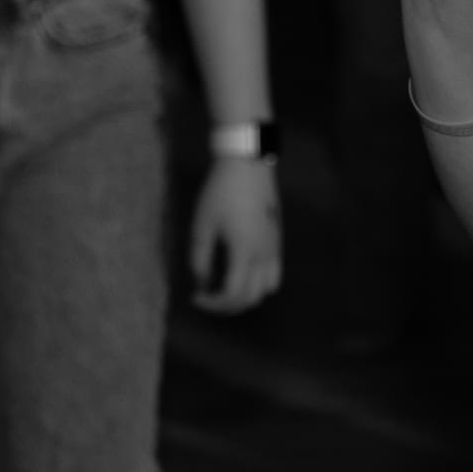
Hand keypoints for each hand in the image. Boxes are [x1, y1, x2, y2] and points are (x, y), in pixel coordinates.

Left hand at [187, 156, 282, 314]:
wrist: (248, 166)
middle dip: (226, 305)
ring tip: (224, 289)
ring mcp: (274, 248)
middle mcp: (264, 255)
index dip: (211, 303)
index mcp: (243, 252)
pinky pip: (274, 274)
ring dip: (245, 296)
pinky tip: (242, 272)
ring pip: (265, 289)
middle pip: (250, 298)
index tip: (194, 297)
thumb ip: (200, 259)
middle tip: (206, 297)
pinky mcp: (277, 240)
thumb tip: (202, 283)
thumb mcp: (202, 226)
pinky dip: (259, 283)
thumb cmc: (220, 193)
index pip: (231, 294)